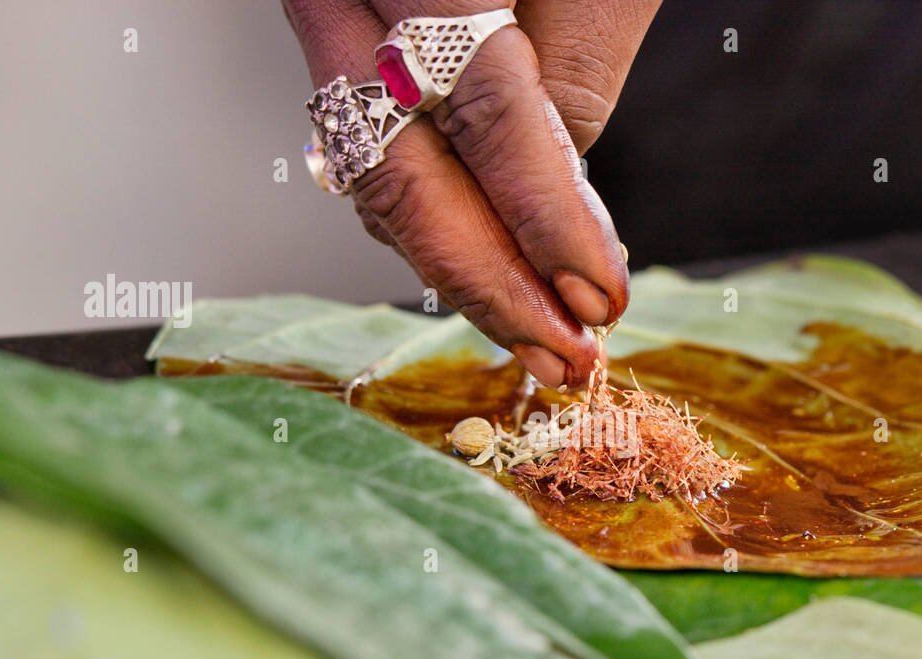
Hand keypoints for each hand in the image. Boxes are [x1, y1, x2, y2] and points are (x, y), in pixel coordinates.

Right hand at [283, 0, 661, 387]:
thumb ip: (573, 74)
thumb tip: (558, 221)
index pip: (485, 107)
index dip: (545, 219)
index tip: (599, 299)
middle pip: (400, 172)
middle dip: (490, 286)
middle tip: (564, 361)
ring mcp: (322, 15)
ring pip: (371, 178)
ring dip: (458, 273)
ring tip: (536, 339)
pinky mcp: (334, 41)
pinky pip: (371, 152)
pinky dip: (434, 223)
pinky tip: (490, 272)